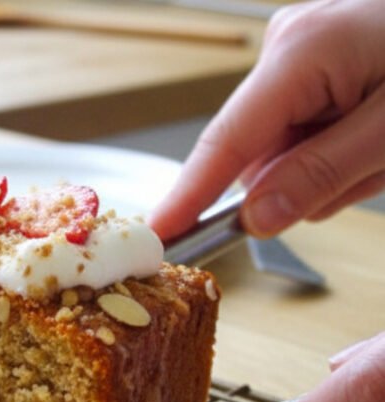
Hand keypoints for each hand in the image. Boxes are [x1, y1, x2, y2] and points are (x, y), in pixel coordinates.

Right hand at [149, 0, 384, 239]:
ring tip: (383, 148)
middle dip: (302, 179)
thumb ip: (321, 175)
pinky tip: (372, 139)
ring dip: (326, 168)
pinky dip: (333, 151)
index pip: (228, 139)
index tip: (162, 234)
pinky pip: (299, 130)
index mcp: (302, 52)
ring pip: (280, 146)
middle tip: (368, 171)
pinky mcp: (312, 63)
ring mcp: (297, 50)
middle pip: (256, 149)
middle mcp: (287, 44)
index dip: (191, 193)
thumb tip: (257, 216)